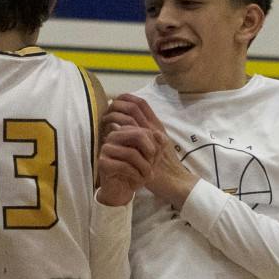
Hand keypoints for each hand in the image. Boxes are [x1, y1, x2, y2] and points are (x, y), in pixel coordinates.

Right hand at [97, 124, 160, 205]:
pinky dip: (136, 175)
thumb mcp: (152, 158)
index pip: (146, 131)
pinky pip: (124, 166)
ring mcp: (106, 148)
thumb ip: (159, 144)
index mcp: (125, 131)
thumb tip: (158, 133)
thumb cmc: (137, 172)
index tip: (154, 159)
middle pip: (138, 135)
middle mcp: (114, 136)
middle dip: (150, 152)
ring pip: (131, 153)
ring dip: (144, 167)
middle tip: (152, 165)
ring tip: (147, 176)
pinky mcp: (102, 163)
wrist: (122, 191)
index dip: (155, 146)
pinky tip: (139, 180)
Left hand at [106, 93, 194, 209]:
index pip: (141, 103)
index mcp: (155, 125)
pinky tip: (109, 134)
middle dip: (116, 105)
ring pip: (129, 117)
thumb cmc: (163, 165)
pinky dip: (117, 131)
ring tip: (104, 122)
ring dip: (114, 117)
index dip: (126, 98)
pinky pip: (129, 133)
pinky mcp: (143, 147)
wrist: (174, 180)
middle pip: (133, 106)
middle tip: (105, 111)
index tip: (114, 101)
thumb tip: (126, 124)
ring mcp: (148, 137)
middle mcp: (153, 127)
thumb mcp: (155, 146)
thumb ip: (145, 134)